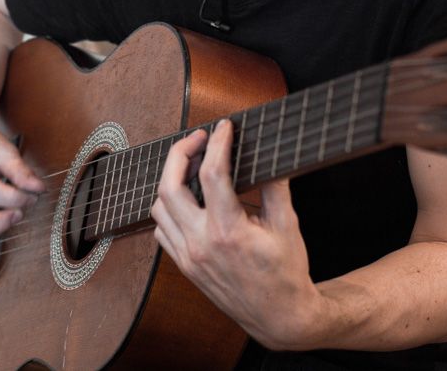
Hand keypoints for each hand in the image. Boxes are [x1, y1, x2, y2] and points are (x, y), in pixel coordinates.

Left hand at [150, 119, 326, 350]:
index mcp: (229, 232)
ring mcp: (188, 257)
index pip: (212, 174)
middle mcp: (201, 244)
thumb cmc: (286, 273)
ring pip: (159, 206)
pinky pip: (161, 230)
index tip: (224, 127)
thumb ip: (274, 184)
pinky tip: (188, 198)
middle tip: (199, 137)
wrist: (280, 318)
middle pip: (170, 185)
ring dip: (171, 179)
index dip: (218, 143)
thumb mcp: (287, 224)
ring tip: (194, 164)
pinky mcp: (184, 267)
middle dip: (180, 152)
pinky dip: (168, 208)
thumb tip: (268, 152)